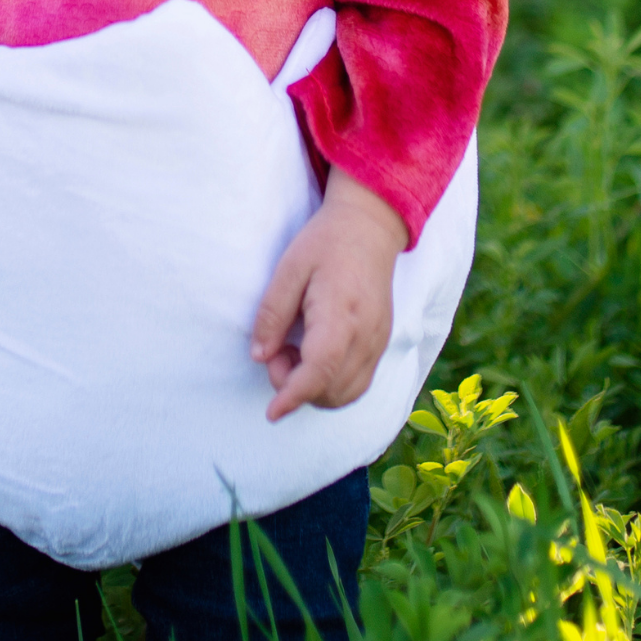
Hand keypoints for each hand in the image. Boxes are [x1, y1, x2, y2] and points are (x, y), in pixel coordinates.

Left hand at [250, 167, 409, 420]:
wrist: (369, 228)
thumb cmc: (325, 243)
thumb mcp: (288, 268)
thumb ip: (272, 314)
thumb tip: (260, 356)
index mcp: (341, 314)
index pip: (320, 370)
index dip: (294, 395)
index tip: (272, 412)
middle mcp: (367, 335)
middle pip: (333, 390)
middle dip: (297, 388)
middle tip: (277, 353)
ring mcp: (378, 341)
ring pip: (348, 393)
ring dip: (315, 389)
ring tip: (294, 353)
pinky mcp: (381, 342)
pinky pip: (358, 382)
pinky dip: (332, 385)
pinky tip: (313, 356)